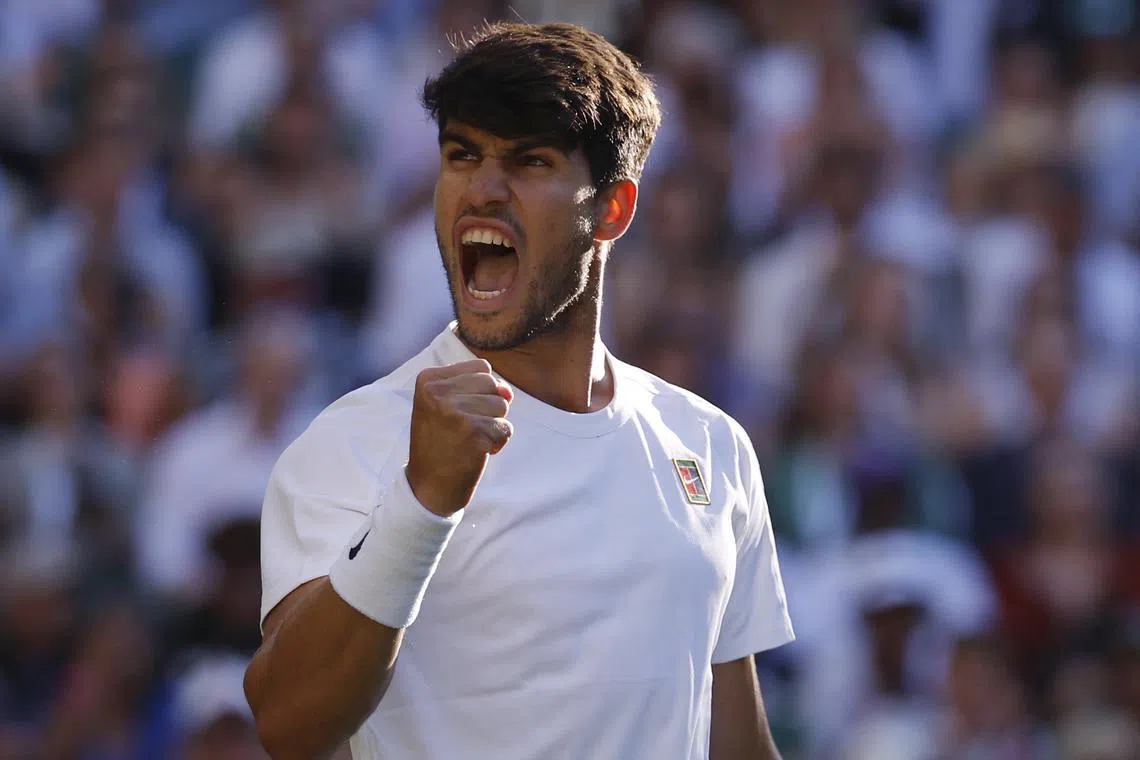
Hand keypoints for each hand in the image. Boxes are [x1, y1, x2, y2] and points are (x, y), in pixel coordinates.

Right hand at [405, 359, 512, 515]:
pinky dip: (497, 442)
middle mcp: (438, 392)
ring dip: (493, 426)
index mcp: (428, 379)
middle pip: (493, 384)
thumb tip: (508, 393)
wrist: (428, 487)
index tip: (461, 412)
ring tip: (470, 440)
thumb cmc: (440, 443)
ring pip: (502, 406)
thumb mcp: (443, 404)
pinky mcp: (474, 433)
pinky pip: (505, 428)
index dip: (482, 391)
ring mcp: (455, 412)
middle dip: (489, 408)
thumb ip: (475, 387)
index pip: (481, 367)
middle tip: (465, 429)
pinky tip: (477, 451)